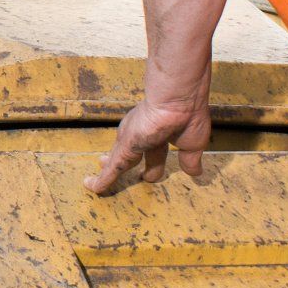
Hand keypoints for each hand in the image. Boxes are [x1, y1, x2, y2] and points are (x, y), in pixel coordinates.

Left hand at [84, 94, 210, 195]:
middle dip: (121, 162)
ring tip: (95, 182)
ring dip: (108, 171)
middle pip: (130, 154)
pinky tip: (92, 188)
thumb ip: (190, 160)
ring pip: (117, 161)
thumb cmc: (189, 116)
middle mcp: (143, 135)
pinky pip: (112, 169)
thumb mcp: (193, 144)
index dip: (152, 166)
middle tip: (108, 166)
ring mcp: (132, 139)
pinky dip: (103, 180)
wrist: (178, 100)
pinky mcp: (125, 146)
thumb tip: (195, 173)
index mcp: (161, 133)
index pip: (154, 153)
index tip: (149, 176)